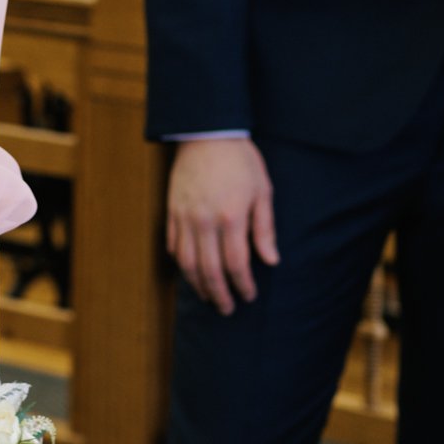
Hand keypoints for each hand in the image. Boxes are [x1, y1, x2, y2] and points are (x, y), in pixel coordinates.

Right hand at [164, 136, 276, 314]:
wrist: (206, 133)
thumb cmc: (241, 161)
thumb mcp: (262, 191)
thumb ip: (264, 228)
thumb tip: (271, 261)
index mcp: (230, 217)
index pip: (235, 264)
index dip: (243, 285)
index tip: (249, 296)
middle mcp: (204, 222)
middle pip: (209, 270)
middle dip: (220, 295)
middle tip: (228, 309)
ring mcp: (184, 217)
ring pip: (187, 263)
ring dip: (198, 285)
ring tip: (209, 297)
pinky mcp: (172, 211)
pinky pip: (173, 245)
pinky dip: (181, 264)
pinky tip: (191, 272)